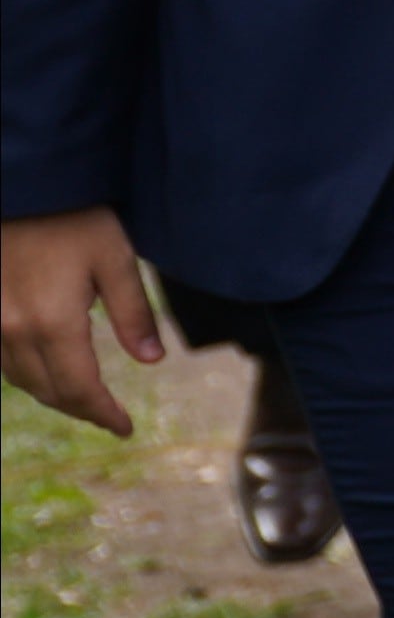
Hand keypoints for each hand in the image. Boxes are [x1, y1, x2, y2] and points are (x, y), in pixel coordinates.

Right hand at [1, 206, 164, 436]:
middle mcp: (13, 331)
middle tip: (110, 418)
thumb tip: (153, 361)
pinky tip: (47, 371)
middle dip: (82, 409)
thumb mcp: (116, 259)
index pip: (80, 389)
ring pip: (20, 380)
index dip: (103, 414)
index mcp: (53, 324)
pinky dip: (27, 374)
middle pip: (48, 391)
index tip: (125, 429)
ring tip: (84, 400)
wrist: (23, 188)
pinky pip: (1, 360)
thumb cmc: (74, 217)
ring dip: (53, 395)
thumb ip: (134, 314)